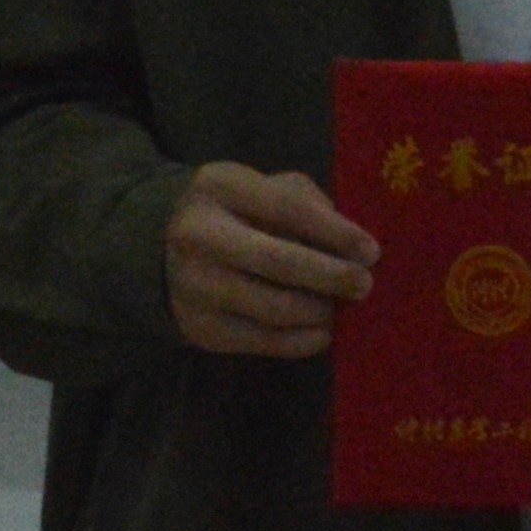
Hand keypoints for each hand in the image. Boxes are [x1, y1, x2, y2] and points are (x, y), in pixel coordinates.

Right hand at [165, 161, 379, 357]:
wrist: (159, 250)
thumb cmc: (232, 213)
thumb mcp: (259, 188)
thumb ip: (304, 202)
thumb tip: (350, 246)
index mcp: (219, 187)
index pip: (288, 208)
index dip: (336, 232)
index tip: (371, 251)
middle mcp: (198, 235)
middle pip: (278, 262)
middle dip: (331, 276)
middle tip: (364, 284)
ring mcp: (194, 286)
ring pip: (274, 308)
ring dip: (319, 311)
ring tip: (336, 307)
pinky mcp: (200, 327)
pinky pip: (264, 342)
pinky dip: (303, 341)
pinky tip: (320, 331)